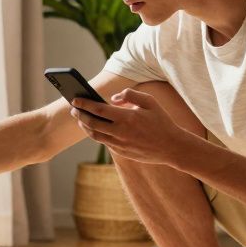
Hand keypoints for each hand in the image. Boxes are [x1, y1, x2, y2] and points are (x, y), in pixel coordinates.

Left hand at [69, 88, 191, 166]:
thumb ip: (130, 95)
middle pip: (92, 123)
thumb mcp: (150, 102)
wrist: (172, 147)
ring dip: (85, 126)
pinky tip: (94, 128)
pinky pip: (104, 142)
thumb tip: (113, 98)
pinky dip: (96, 134)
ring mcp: (120, 144)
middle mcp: (121, 132)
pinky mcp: (122, 152)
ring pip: (95, 135)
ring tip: (80, 119)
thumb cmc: (162, 121)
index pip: (99, 109)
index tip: (75, 99)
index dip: (84, 104)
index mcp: (127, 117)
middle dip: (80, 115)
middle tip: (73, 109)